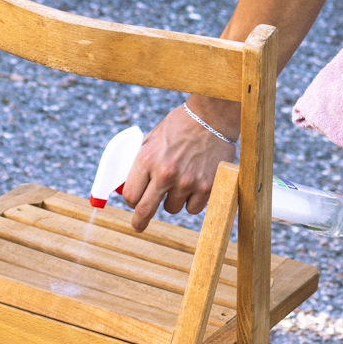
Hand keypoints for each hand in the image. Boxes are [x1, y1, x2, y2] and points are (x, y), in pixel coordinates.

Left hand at [121, 103, 235, 232]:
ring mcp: (186, 182)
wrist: (211, 117)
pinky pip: (192, 208)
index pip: (130, 195)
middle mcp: (165, 173)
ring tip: (181, 180)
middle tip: (138, 226)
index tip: (134, 205)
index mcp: (147, 159)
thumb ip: (141, 162)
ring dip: (173, 201)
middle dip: (139, 222)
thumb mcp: (151, 139)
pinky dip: (192, 200)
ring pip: (172, 209)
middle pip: (145, 211)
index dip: (131, 201)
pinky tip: (195, 183)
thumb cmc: (179, 125)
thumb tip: (130, 186)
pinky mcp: (206, 187)